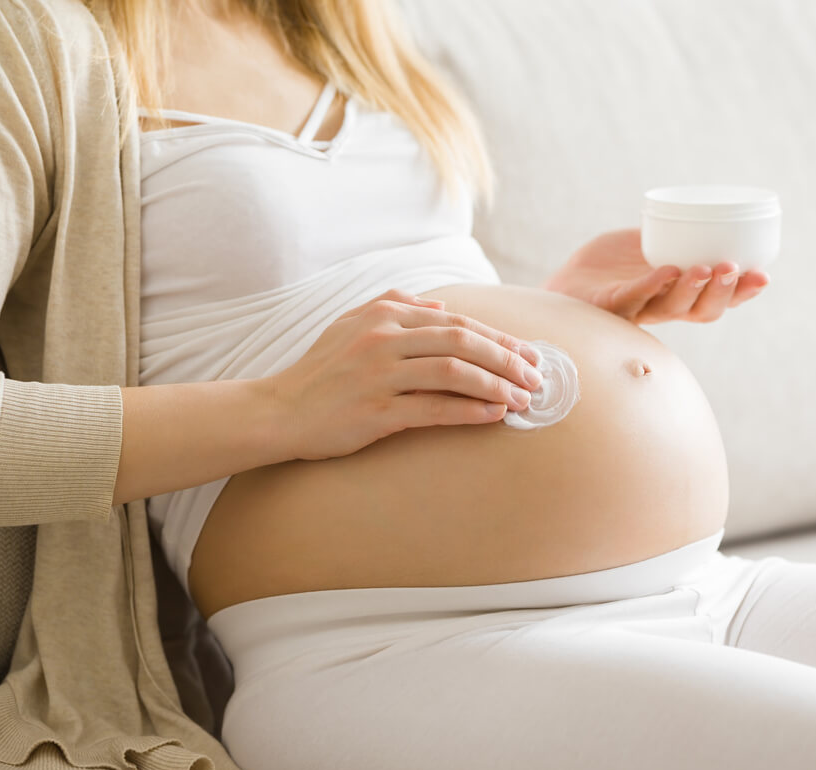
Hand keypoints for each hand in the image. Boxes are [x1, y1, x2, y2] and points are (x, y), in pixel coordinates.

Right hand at [268, 288, 543, 460]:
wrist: (279, 410)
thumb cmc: (320, 372)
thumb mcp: (351, 326)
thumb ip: (395, 308)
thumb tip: (440, 309)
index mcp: (383, 315)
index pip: (455, 322)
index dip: (498, 337)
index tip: (528, 353)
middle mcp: (382, 339)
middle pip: (461, 341)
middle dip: (507, 358)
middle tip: (535, 376)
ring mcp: (378, 375)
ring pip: (453, 372)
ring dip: (495, 385)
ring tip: (522, 399)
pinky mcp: (375, 411)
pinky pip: (433, 408)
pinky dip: (469, 411)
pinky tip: (494, 416)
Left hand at [546, 228, 769, 324]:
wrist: (564, 287)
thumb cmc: (608, 270)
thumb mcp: (647, 247)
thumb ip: (673, 235)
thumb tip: (707, 206)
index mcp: (678, 298)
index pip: (717, 301)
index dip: (741, 293)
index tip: (763, 276)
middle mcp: (660, 309)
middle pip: (700, 311)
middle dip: (723, 292)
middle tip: (736, 269)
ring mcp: (635, 309)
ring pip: (671, 308)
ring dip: (692, 289)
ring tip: (707, 268)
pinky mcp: (606, 304)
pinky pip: (631, 297)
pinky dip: (650, 285)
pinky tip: (667, 270)